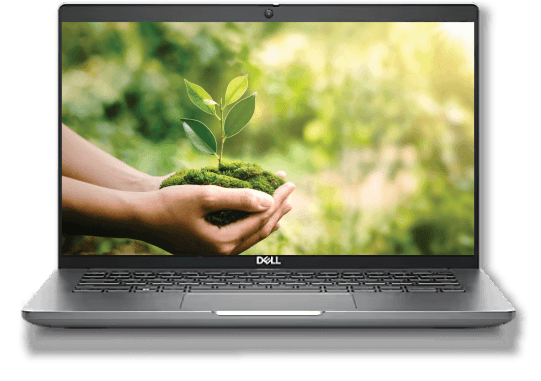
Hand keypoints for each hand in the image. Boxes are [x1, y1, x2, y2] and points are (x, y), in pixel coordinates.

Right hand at [135, 177, 293, 254]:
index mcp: (222, 243)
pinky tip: (259, 218)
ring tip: (283, 206)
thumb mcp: (205, 196)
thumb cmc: (168, 204)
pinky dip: (252, 224)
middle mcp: (221, 252)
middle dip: (277, 209)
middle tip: (291, 191)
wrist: (139, 216)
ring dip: (268, 217)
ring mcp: (214, 251)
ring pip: (250, 234)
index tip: (288, 182)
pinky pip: (238, 236)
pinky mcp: (208, 246)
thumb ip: (239, 198)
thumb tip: (268, 201)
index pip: (260, 219)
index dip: (277, 200)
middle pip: (259, 229)